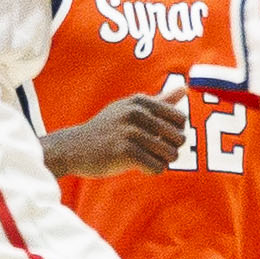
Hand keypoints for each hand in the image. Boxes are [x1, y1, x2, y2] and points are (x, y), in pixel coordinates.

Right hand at [68, 92, 188, 177]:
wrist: (74, 148)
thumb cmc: (108, 129)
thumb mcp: (131, 109)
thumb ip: (161, 101)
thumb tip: (186, 88)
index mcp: (140, 101)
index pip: (180, 119)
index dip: (175, 133)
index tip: (160, 137)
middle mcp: (136, 113)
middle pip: (178, 138)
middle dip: (170, 149)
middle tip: (153, 151)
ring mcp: (130, 132)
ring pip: (170, 154)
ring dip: (162, 161)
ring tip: (147, 159)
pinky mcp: (124, 153)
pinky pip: (157, 167)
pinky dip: (152, 170)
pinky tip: (140, 166)